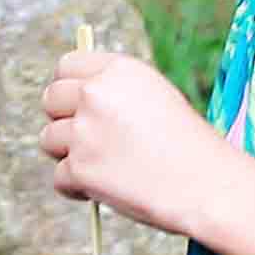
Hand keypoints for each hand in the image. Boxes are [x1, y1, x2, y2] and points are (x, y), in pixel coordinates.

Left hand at [43, 46, 229, 238]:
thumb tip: (74, 98)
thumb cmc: (188, 145)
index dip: (68, 87)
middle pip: (50, 99)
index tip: (74, 105)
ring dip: (69, 155)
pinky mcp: (79, 168)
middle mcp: (96, 94)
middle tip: (86, 140)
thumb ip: (114, 92)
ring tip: (105, 167)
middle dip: (62, 120)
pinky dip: (77, 188)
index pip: (67, 65)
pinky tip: (107, 189)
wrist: (206, 184)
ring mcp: (84, 131)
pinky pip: (60, 177)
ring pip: (49, 139)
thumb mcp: (156, 98)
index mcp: (118, 70)